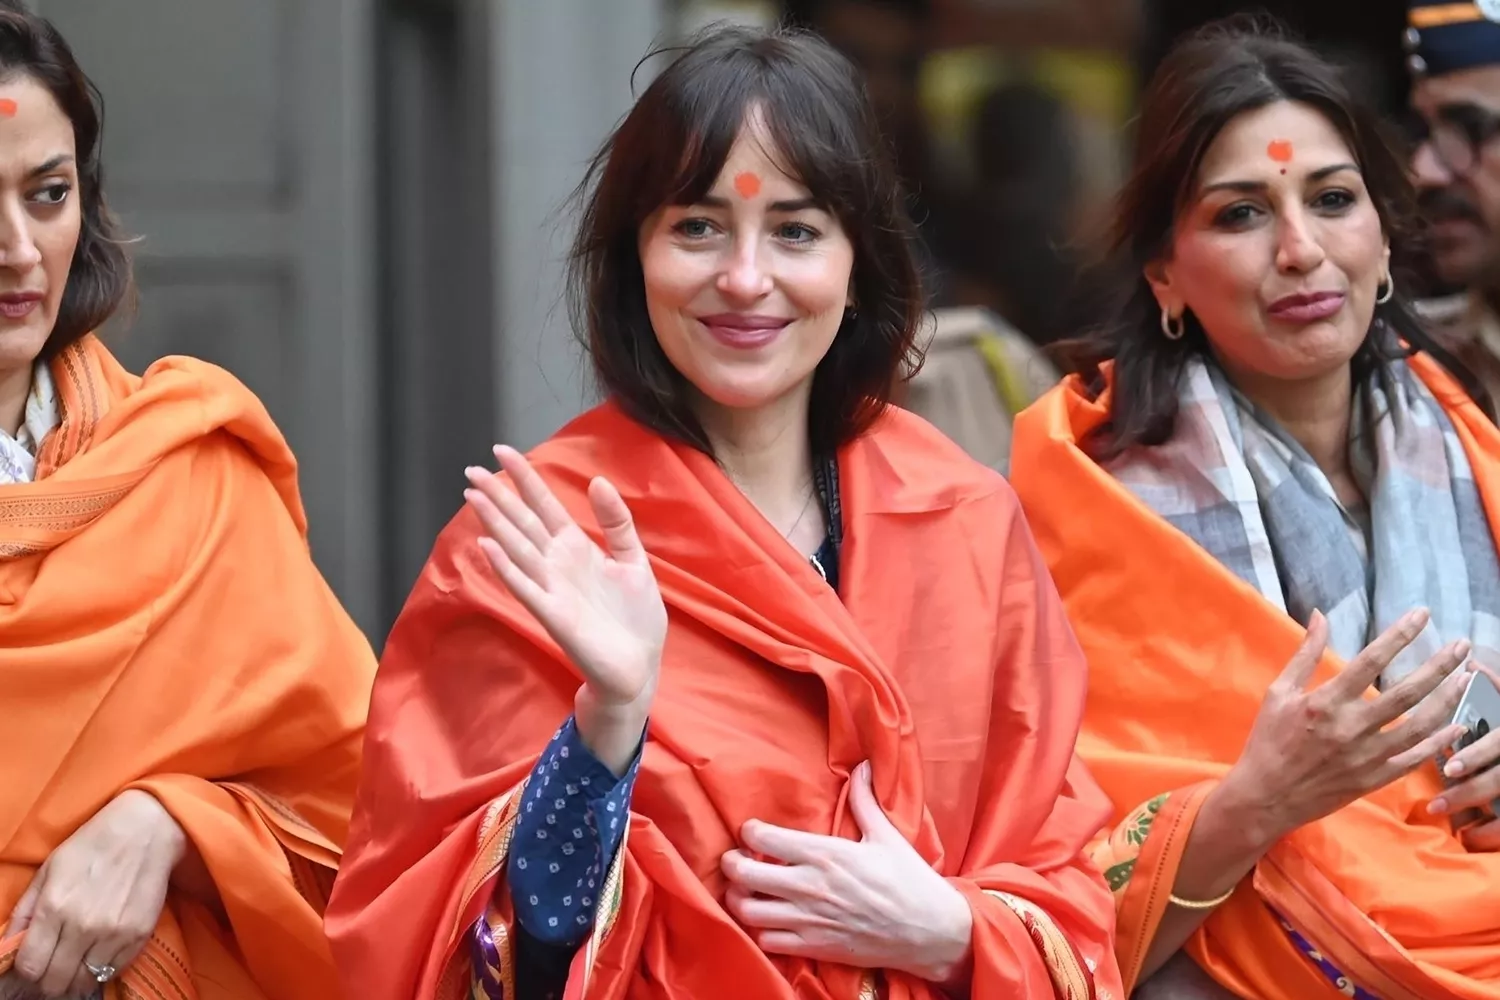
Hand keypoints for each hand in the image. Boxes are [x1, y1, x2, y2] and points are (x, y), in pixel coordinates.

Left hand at [5, 790, 184, 997]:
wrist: (146, 829)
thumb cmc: (93, 845)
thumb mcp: (49, 871)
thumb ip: (25, 911)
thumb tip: (9, 945)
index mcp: (54, 908)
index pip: (30, 966)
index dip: (27, 972)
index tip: (33, 966)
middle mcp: (82, 926)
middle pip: (55, 982)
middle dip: (49, 981)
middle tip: (53, 968)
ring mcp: (113, 933)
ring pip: (84, 982)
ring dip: (76, 978)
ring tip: (76, 963)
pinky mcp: (139, 935)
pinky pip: (113, 971)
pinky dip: (102, 969)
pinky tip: (99, 953)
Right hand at [465, 446, 666, 771]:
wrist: (640, 666)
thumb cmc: (635, 618)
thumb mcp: (634, 560)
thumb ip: (616, 522)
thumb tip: (598, 481)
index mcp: (577, 548)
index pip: (545, 505)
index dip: (525, 478)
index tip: (503, 450)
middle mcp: (557, 564)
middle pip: (522, 522)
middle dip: (498, 496)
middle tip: (470, 470)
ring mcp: (552, 588)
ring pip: (517, 548)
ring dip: (494, 523)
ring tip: (472, 496)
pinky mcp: (553, 615)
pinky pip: (525, 586)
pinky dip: (506, 567)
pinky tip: (487, 546)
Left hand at [719, 762, 972, 984]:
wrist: (930, 931)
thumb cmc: (910, 880)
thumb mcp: (886, 835)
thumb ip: (865, 801)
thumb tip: (862, 766)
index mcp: (824, 854)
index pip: (763, 839)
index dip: (749, 832)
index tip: (751, 831)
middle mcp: (809, 886)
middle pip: (744, 875)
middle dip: (732, 864)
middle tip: (736, 859)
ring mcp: (810, 920)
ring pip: (748, 911)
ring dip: (739, 899)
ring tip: (745, 891)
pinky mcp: (815, 947)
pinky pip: (768, 941)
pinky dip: (761, 930)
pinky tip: (769, 919)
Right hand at [1220, 608, 1469, 847]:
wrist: (1266, 795)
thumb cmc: (1268, 740)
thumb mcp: (1279, 692)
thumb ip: (1305, 654)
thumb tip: (1320, 616)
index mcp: (1326, 702)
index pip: (1371, 660)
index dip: (1400, 635)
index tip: (1422, 615)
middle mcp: (1351, 727)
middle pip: (1406, 692)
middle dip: (1439, 666)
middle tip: (1462, 646)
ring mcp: (1366, 756)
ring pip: (1419, 726)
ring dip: (1447, 701)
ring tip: (1466, 679)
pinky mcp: (1374, 779)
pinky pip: (1414, 759)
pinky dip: (1438, 742)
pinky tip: (1457, 725)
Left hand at [1431, 664, 1499, 849]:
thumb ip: (1497, 686)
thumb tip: (1472, 665)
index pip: (1498, 744)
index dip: (1476, 757)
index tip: (1449, 768)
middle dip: (1468, 794)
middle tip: (1436, 806)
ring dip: (1483, 823)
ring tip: (1456, 828)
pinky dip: (1492, 834)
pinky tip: (1473, 838)